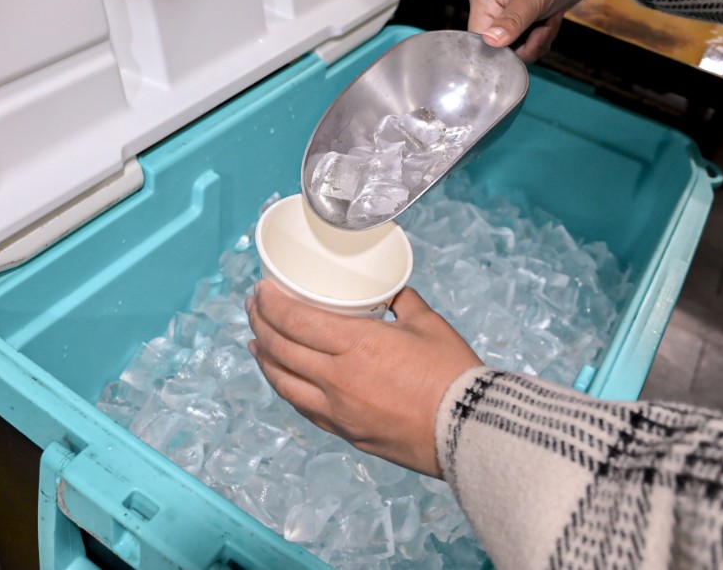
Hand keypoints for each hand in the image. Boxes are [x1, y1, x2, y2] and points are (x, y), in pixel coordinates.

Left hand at [246, 280, 482, 477]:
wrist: (469, 430)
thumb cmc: (453, 374)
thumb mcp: (427, 323)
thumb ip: (402, 302)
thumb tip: (389, 290)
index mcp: (357, 344)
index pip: (295, 320)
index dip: (270, 304)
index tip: (260, 290)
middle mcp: (338, 378)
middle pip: (280, 349)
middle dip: (260, 324)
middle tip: (253, 308)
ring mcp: (338, 410)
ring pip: (283, 383)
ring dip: (264, 359)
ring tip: (255, 342)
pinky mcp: (346, 432)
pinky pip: (303, 408)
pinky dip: (286, 388)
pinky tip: (282, 378)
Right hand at [468, 0, 617, 61]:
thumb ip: (511, 21)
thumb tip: (490, 42)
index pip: (479, 37)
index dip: (499, 49)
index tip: (523, 43)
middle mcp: (492, 6)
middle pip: (499, 46)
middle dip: (525, 44)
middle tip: (543, 30)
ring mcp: (510, 13)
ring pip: (517, 47)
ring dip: (538, 41)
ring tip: (550, 20)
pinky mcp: (527, 18)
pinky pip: (530, 42)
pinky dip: (544, 37)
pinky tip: (553, 19)